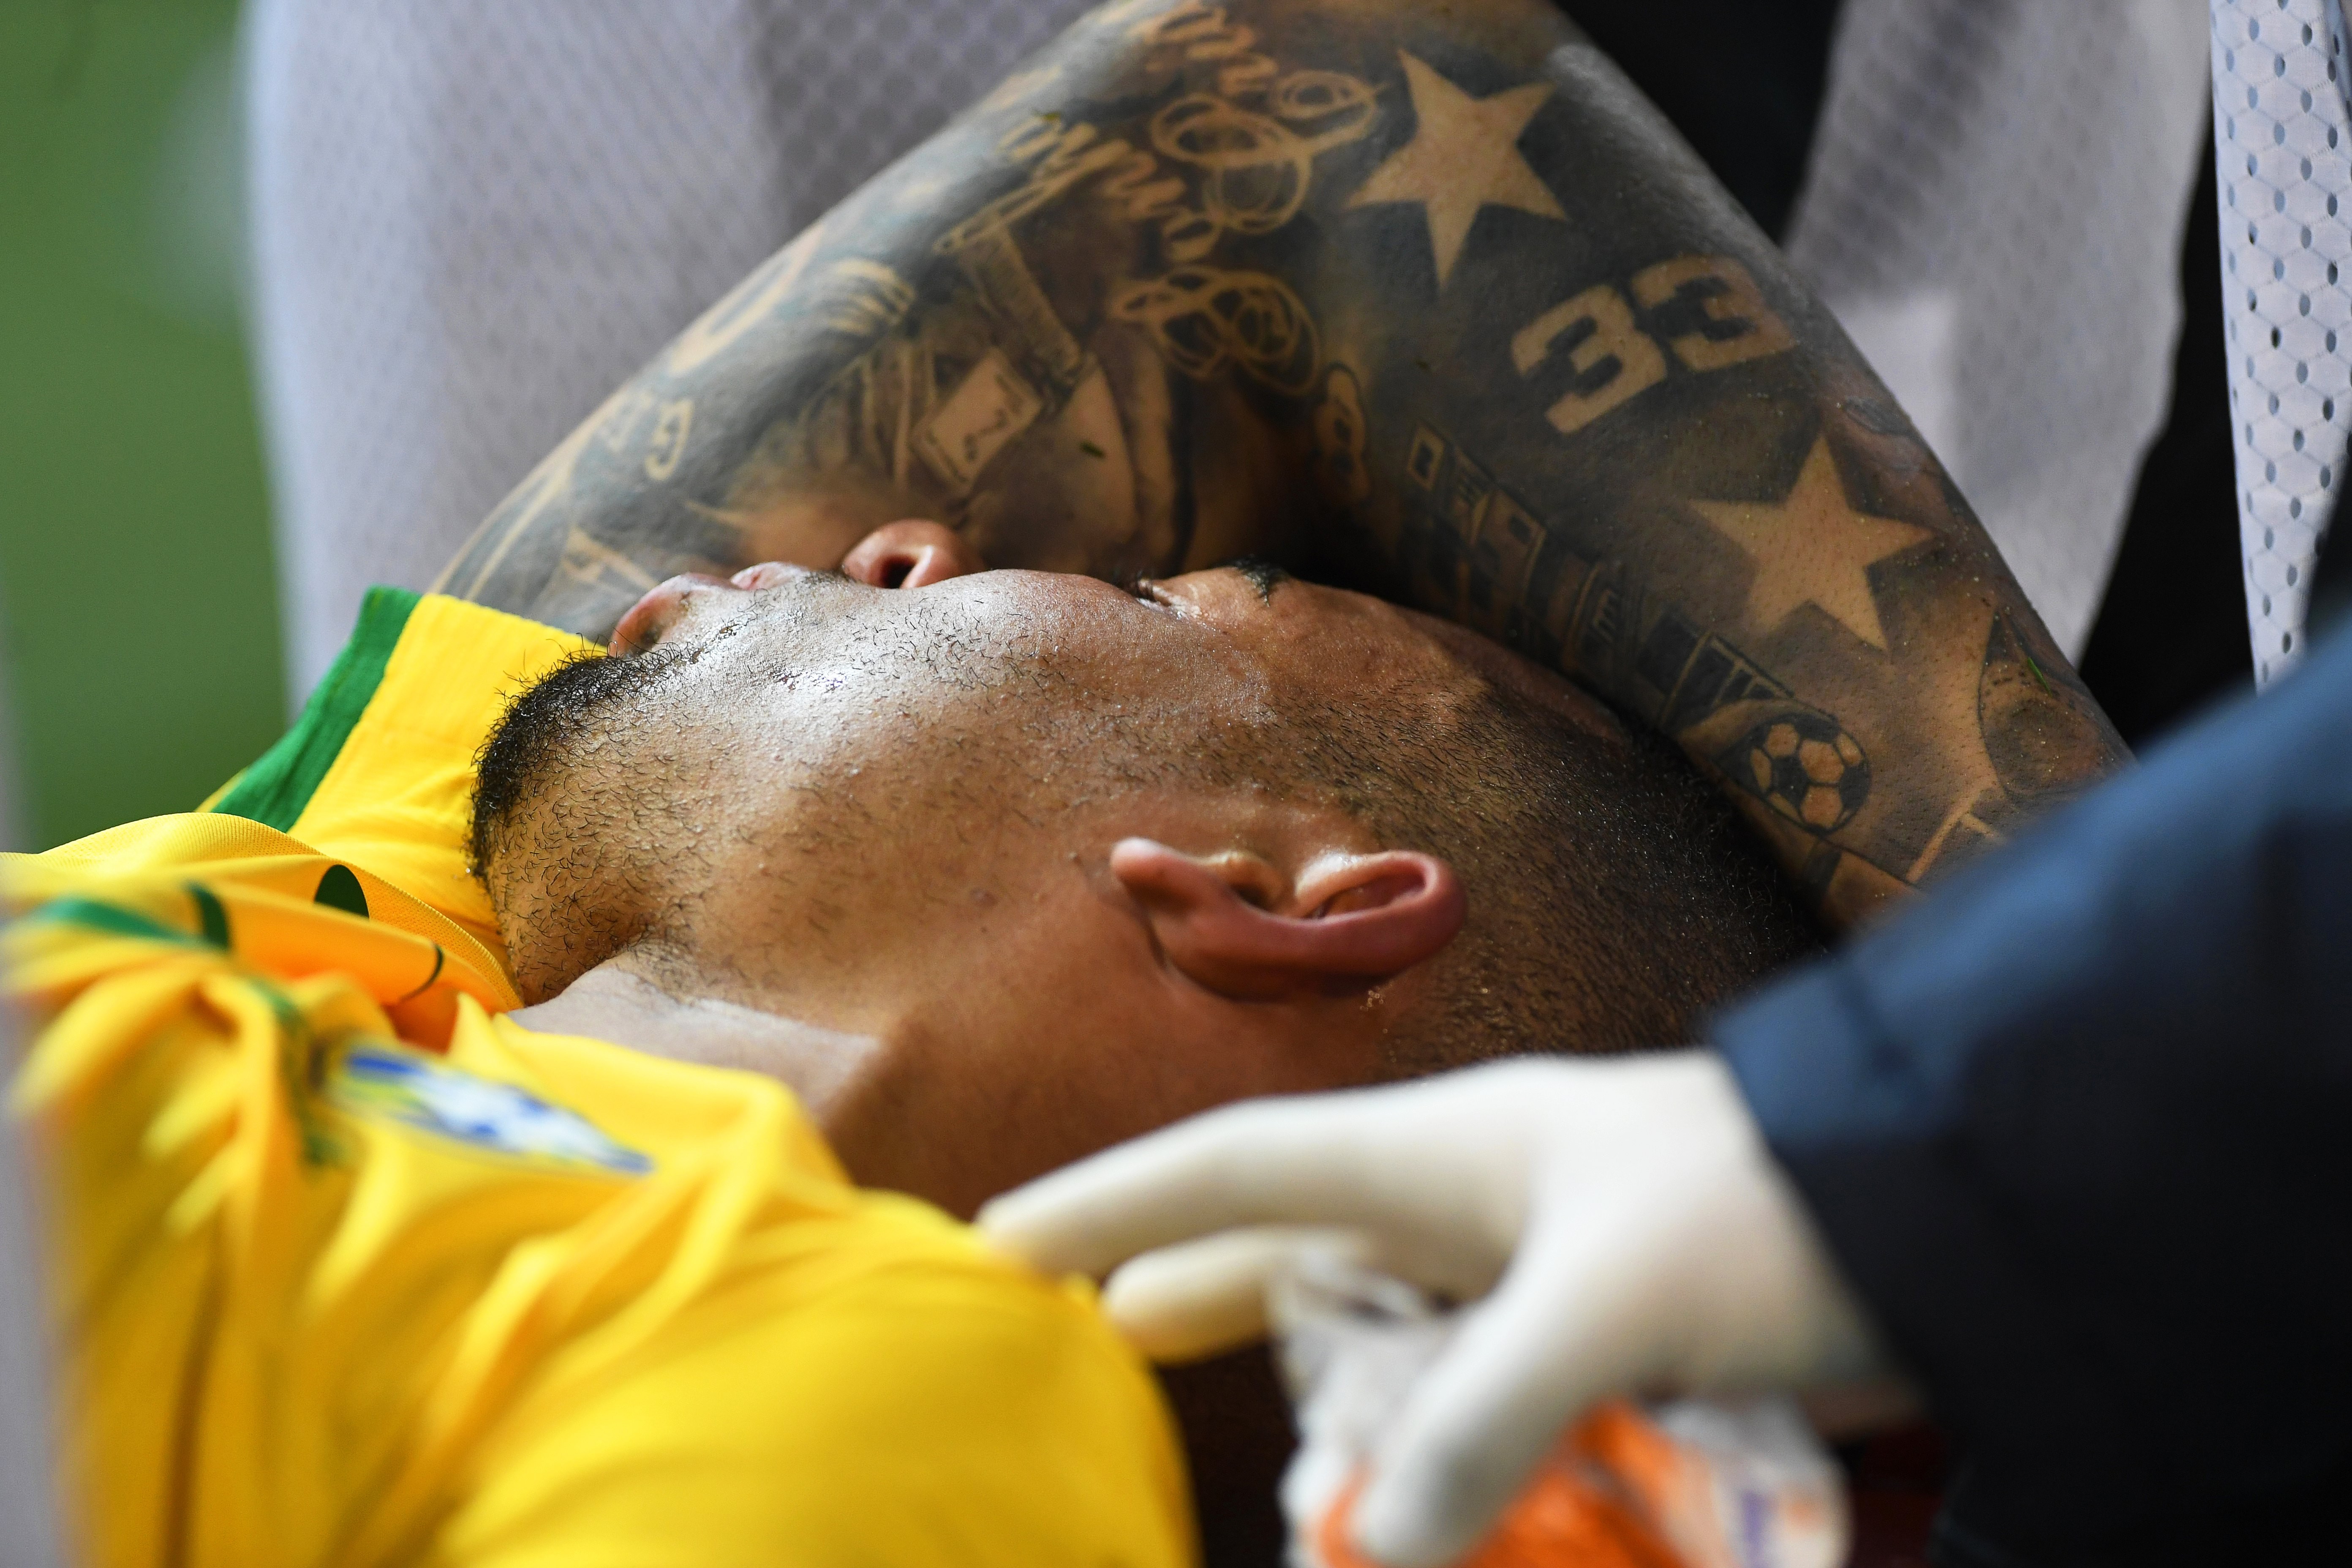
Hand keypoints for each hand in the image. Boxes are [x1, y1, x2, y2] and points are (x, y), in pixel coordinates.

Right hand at [979, 1055, 1895, 1567]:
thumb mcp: (1612, 1305)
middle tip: (1093, 1345)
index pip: (1238, 1166)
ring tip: (1269, 1480)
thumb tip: (1372, 1546)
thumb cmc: (1773, 1209)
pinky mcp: (1607, 1338)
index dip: (1110, 1202)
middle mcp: (1477, 1202)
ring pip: (1387, 1336)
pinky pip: (1480, 1398)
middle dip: (1194, 1294)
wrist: (1951, 1203)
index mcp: (1449, 1150)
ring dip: (1331, 1403)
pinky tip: (1415, 1504)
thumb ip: (1482, 1418)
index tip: (998, 1244)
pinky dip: (1439, 1451)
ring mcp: (1541, 1269)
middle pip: (1292, 1246)